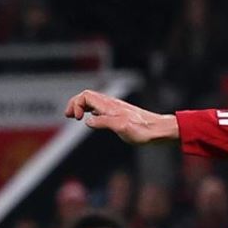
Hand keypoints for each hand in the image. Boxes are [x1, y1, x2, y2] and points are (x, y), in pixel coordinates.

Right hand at [64, 90, 178, 143]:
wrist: (159, 130)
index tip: (76, 119)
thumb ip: (104, 122)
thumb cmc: (143, 130)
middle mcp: (111, 104)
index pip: (85, 96)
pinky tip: (92, 119)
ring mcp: (115, 109)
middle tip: (69, 116)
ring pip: (93, 102)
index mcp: (109, 105)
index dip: (75, 104)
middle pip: (86, 96)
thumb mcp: (121, 128)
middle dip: (74, 104)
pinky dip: (90, 111)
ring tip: (75, 117)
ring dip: (81, 107)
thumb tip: (88, 121)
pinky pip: (100, 108)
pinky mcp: (120, 114)